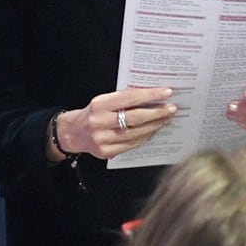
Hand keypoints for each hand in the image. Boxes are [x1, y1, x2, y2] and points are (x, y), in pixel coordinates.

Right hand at [53, 87, 174, 160]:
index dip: (150, 95)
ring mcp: (103, 139)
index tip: (166, 92)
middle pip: (136, 118)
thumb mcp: (103, 101)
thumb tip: (151, 97)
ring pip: (136, 133)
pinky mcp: (107, 152)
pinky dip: (145, 136)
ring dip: (155, 126)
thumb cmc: (92, 114)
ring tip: (166, 119)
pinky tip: (154, 130)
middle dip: (157, 113)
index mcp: (99, 105)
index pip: (130, 98)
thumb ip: (122, 100)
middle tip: (171, 108)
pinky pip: (132, 144)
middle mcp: (100, 122)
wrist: (73, 133)